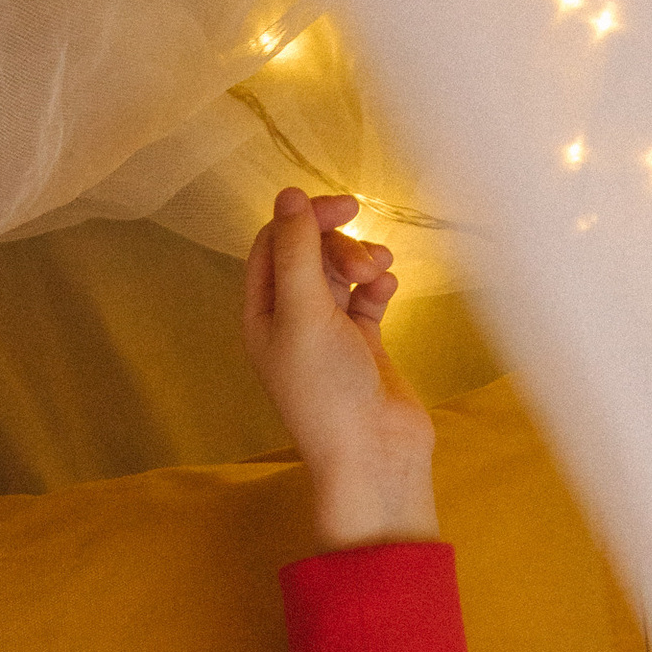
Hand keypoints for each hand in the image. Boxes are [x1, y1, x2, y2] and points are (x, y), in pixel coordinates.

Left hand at [242, 189, 438, 548]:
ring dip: (362, 259)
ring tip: (381, 273)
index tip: (343, 210)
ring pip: (341, 271)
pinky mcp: (364, 345)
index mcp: (262, 314)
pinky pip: (367, 297)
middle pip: (309, 252)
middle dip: (339, 244)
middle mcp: (290, 320)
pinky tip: (389, 286)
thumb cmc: (328, 390)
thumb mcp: (303, 311)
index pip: (273, 242)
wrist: (374, 456)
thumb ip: (295, 250)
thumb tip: (290, 195)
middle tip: (365, 260)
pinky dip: (378, 284)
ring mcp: (328, 333)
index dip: (304, 218)